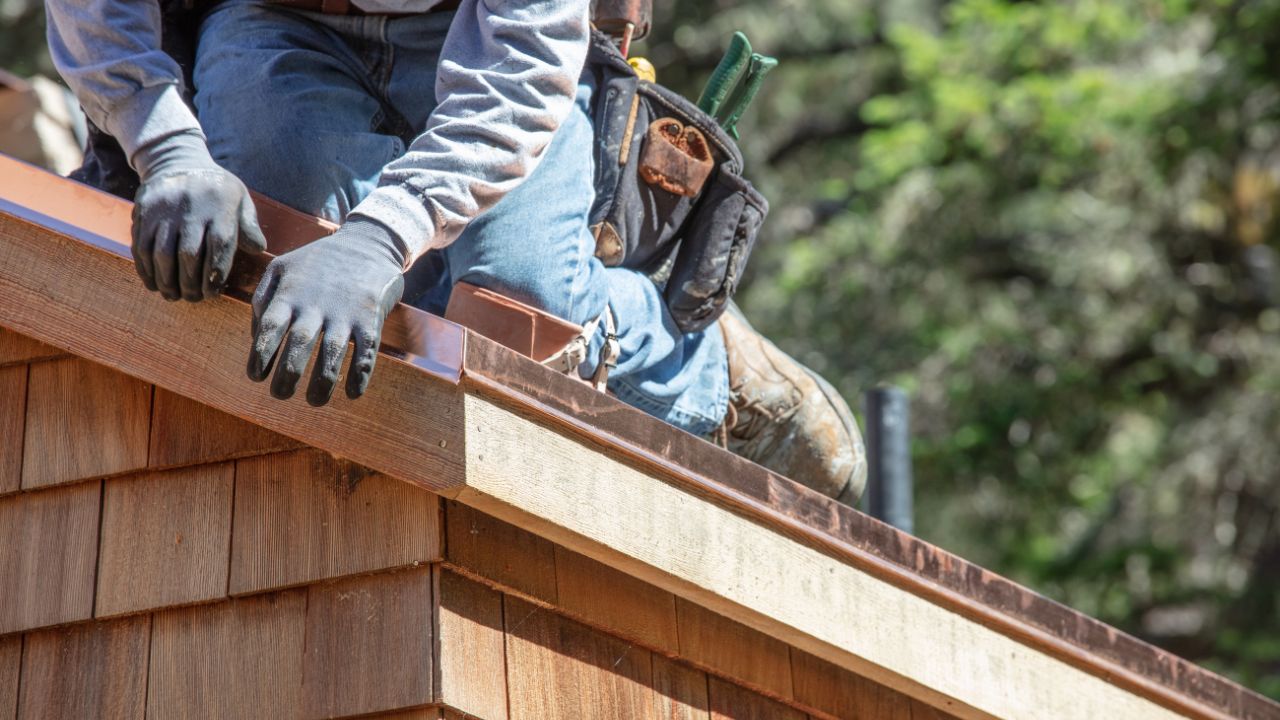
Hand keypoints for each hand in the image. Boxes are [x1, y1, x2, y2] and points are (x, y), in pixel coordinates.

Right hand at [131, 133, 265, 300]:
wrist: (177, 160)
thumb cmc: (216, 188)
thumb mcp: (240, 199)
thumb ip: (249, 225)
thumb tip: (258, 249)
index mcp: (220, 206)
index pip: (219, 246)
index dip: (215, 274)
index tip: (212, 293)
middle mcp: (191, 208)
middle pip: (188, 254)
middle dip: (190, 282)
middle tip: (193, 299)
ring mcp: (164, 210)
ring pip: (161, 253)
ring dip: (166, 280)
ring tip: (173, 295)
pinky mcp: (143, 211)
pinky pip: (141, 245)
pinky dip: (146, 269)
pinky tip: (154, 283)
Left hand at [247, 217, 406, 405]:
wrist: (368, 243)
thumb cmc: (318, 262)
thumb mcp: (281, 268)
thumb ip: (263, 300)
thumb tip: (257, 339)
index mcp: (290, 294)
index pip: (270, 330)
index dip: (260, 357)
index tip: (256, 377)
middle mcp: (316, 304)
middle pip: (298, 345)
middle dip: (287, 376)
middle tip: (280, 395)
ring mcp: (345, 311)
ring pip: (332, 353)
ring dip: (323, 382)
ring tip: (314, 401)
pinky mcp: (370, 317)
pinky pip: (366, 351)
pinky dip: (360, 374)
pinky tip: (353, 393)